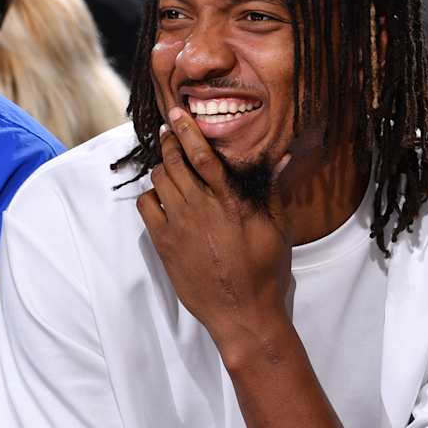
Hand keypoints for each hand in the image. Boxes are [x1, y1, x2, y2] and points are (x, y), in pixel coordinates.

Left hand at [135, 107, 291, 349]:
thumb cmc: (265, 271)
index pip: (203, 156)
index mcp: (230, 201)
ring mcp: (179, 226)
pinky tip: (163, 199)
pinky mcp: (164, 244)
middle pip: (174, 163)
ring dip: (162, 168)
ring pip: (159, 181)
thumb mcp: (277, 227)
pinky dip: (151, 196)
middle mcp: (201, 209)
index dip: (188, 131)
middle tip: (170, 133)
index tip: (178, 114)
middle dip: (170, 143)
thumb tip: (281, 156)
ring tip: (169, 166)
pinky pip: (146, 207)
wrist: (242, 313)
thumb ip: (272, 189)